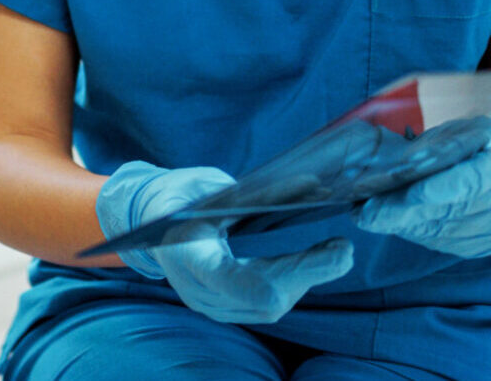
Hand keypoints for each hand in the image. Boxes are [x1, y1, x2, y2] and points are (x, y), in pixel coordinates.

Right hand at [96, 161, 354, 324]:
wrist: (147, 222)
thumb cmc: (178, 197)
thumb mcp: (205, 184)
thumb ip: (253, 191)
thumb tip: (309, 186)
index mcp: (183, 252)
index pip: (221, 277)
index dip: (255, 285)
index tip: (286, 287)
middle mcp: (195, 287)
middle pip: (261, 296)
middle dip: (306, 274)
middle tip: (343, 251)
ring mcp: (209, 302)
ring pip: (269, 306)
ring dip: (306, 280)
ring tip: (336, 252)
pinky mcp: (223, 306)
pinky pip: (266, 305)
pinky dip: (294, 284)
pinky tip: (314, 263)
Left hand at [356, 119, 490, 258]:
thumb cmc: (480, 142)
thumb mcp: (466, 129)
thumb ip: (442, 146)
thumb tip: (405, 166)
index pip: (474, 178)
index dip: (443, 188)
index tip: (412, 192)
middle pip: (449, 212)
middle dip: (404, 212)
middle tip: (367, 212)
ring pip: (441, 231)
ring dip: (402, 225)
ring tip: (368, 216)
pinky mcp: (482, 246)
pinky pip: (442, 242)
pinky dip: (413, 232)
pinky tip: (389, 222)